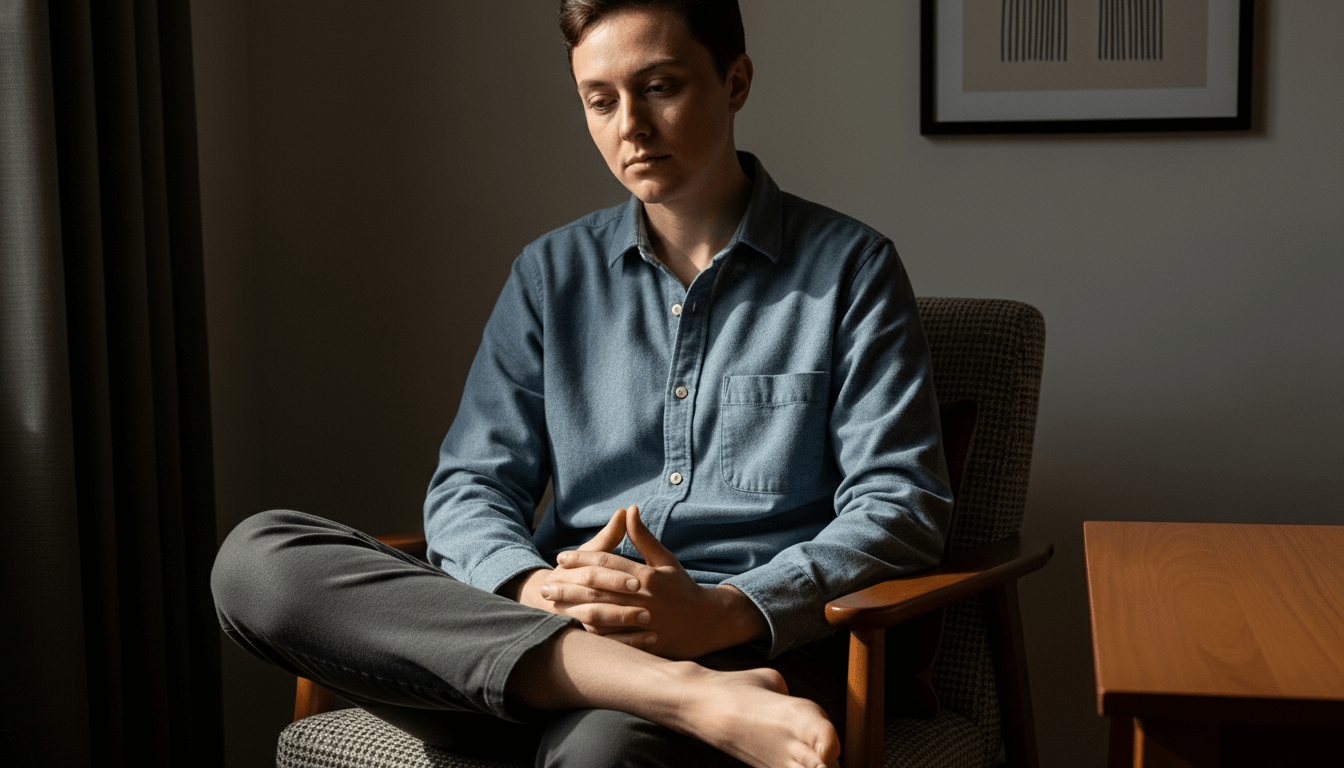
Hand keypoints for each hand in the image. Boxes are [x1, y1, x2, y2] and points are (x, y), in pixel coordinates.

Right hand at [510, 508, 652, 644]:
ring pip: (595, 621)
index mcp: (573, 570)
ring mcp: (575, 617)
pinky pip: (604, 643)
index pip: (595, 570)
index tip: (640, 581)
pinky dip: (627, 643)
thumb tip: (627, 510)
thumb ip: (610, 536)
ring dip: (622, 622)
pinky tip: (650, 641)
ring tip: (649, 621)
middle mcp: (569, 593)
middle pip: (593, 596)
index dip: (616, 576)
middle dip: (620, 601)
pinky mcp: (585, 636)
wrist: (551, 597)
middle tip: (648, 606)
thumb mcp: (595, 553)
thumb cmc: (584, 571)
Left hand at [554, 506, 768, 659]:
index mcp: (647, 576)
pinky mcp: (643, 643)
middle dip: (569, 585)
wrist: (709, 622)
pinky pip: (611, 639)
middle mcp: (643, 598)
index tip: (561, 557)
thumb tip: (629, 510)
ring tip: (554, 605)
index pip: (607, 562)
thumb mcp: (666, 559)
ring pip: (601, 614)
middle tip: (547, 585)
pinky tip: (573, 628)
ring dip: (574, 609)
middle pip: (598, 589)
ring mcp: (643, 623)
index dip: (581, 558)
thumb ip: (643, 537)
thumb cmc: (684, 588)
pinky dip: (591, 634)